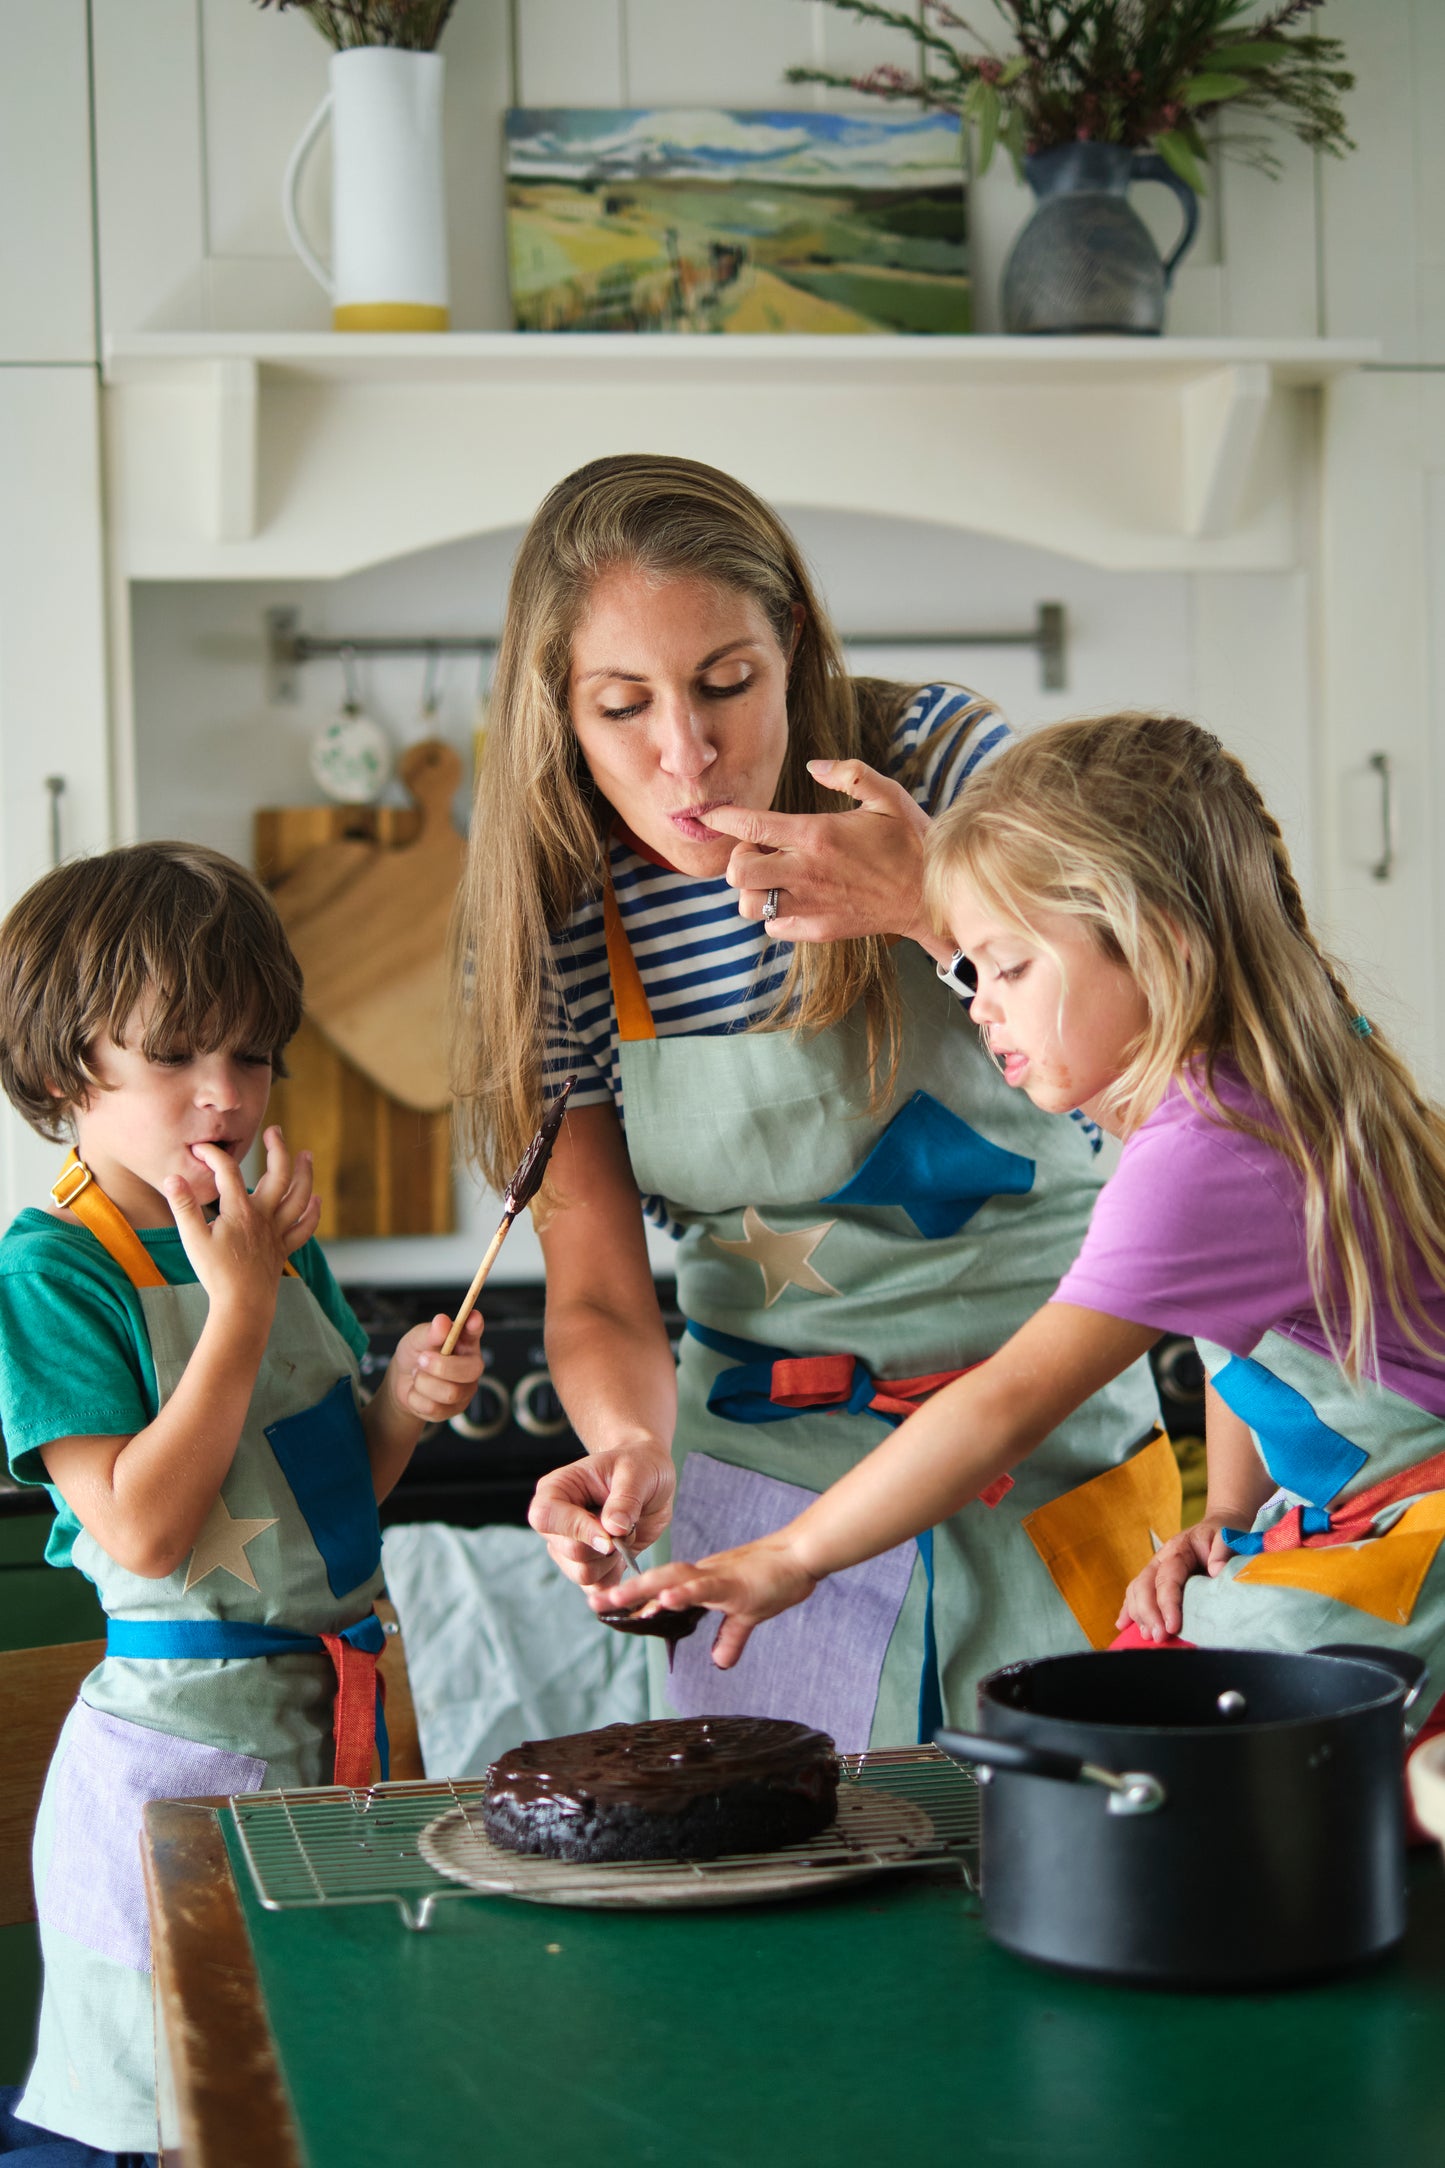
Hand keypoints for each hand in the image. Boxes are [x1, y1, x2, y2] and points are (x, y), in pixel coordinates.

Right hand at [165, 1126, 318, 1323]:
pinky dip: (312, 1212)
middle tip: (275, 1131)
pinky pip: (304, 1227)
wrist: (242, 1305)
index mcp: (240, 1210)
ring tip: (306, 1155)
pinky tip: (316, 1199)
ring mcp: (277, 1232)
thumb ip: (183, 1207)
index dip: (214, 1155)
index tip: (202, 1148)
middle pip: (278, 1175)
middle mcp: (264, 1216)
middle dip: (278, 1149)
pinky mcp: (283, 1248)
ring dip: (304, 1174)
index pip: (229, 1171)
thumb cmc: (216, 1274)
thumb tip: (172, 1177)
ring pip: (298, 1197)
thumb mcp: (192, 1239)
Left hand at [385, 1312, 484, 1425]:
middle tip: (421, 1359)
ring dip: (423, 1383)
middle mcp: (471, 1365)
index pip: (475, 1331)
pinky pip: (435, 1408)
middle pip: (469, 1370)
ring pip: (450, 1393)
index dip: (475, 1325)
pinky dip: (417, 1398)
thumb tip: (442, 1321)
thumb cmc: (414, 1355)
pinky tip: (418, 1392)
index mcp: (465, 1341)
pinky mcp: (454, 1409)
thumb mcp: (416, 1339)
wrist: (400, 1383)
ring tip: (418, 1376)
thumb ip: (429, 1332)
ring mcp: (465, 1389)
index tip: (473, 1318)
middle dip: (439, 1367)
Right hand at [528, 1445, 674, 1589]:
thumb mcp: (637, 1473)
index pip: (545, 1517)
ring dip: (614, 1560)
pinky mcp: (587, 1566)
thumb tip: (613, 1529)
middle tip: (627, 1524)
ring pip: (583, 1573)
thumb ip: (624, 1499)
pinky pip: (596, 1587)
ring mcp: (568, 1548)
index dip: (577, 1529)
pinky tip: (626, 1553)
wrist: (649, 1482)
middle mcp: (556, 1523)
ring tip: (626, 1534)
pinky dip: (616, 1575)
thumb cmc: (638, 1467)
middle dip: (606, 1545)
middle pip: (570, 1551)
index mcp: (555, 1490)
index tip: (611, 1534)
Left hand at [590, 1533, 819, 1667]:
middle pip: (657, 1581)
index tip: (607, 1606)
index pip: (663, 1591)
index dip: (636, 1600)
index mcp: (704, 1583)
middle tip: (594, 1601)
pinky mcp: (734, 1584)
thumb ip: (731, 1638)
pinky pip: (705, 1588)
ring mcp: (717, 1578)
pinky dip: (685, 1594)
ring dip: (643, 1589)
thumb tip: (720, 1662)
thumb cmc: (777, 1580)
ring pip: (673, 1578)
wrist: (803, 1556)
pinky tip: (665, 1600)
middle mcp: (703, 1575)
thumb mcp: (749, 1616)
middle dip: (626, 1592)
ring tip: (615, 1598)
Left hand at [704, 761, 933, 945]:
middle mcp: (807, 872)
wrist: (934, 898)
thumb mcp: (887, 796)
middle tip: (759, 853)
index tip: (707, 814)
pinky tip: (792, 899)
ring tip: (774, 879)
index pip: (752, 826)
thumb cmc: (911, 842)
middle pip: (738, 873)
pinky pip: (773, 927)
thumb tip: (813, 767)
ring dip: (753, 890)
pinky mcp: (820, 930)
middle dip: (738, 860)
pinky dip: (773, 915)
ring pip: (750, 905)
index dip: (721, 818)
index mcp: (817, 834)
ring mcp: (812, 904)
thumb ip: (849, 774)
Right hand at [1117, 1517, 1231, 1640]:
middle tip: (1160, 1638)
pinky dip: (1129, 1609)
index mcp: (1178, 1550)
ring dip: (1139, 1615)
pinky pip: (1136, 1593)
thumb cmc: (1222, 1536)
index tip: (1172, 1626)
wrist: (1216, 1528)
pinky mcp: (1154, 1578)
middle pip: (1144, 1586)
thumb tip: (1217, 1570)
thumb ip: (1223, 1550)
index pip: (1166, 1579)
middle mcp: (1160, 1559)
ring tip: (1149, 1636)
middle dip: (1148, 1614)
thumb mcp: (1228, 1537)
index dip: (1167, 1603)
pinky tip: (1123, 1625)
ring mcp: (1154, 1568)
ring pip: (1136, 1591)